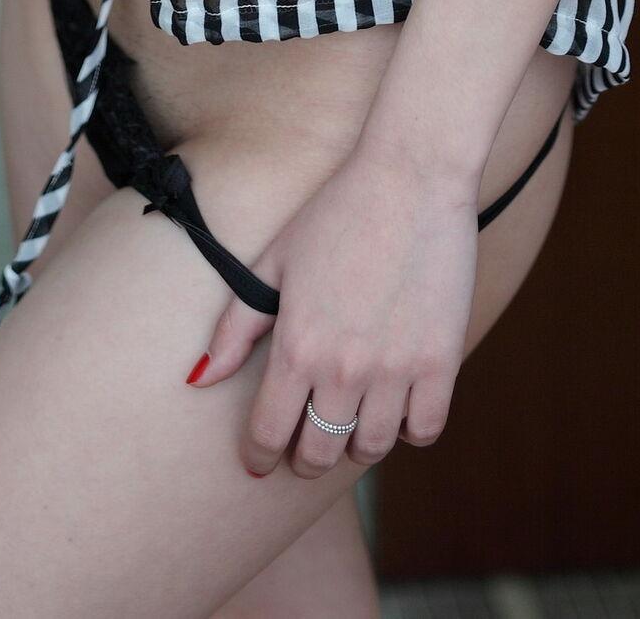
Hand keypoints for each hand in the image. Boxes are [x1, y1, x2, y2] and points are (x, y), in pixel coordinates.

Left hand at [186, 140, 479, 478]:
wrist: (410, 176)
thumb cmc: (337, 212)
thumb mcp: (274, 260)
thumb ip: (235, 326)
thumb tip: (198, 378)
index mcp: (296, 344)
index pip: (269, 433)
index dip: (260, 456)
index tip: (260, 462)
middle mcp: (343, 366)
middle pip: (320, 452)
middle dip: (307, 458)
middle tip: (306, 448)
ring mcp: (396, 368)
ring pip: (373, 447)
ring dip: (357, 445)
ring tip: (352, 424)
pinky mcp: (441, 361)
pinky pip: (425, 429)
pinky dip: (410, 429)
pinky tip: (398, 407)